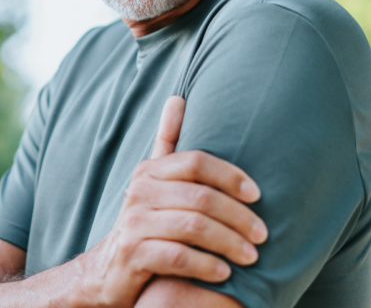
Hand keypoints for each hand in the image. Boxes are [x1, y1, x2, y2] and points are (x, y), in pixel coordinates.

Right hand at [72, 97, 266, 307]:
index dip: (230, 176)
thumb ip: (167, 142)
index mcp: (150, 171)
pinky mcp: (133, 255)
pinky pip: (178, 257)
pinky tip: (224, 272)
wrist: (108, 270)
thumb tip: (177, 98)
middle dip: (238, 217)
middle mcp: (140, 192)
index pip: (196, 162)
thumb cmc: (145, 220)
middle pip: (201, 197)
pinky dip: (206, 265)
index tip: (257, 195)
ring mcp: (134, 224)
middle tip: (262, 235)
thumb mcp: (154, 180)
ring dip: (229, 243)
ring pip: (193, 227)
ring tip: (250, 257)